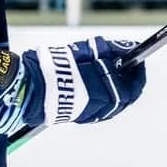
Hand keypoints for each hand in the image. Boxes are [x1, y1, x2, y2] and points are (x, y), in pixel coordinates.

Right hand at [23, 37, 147, 126]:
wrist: (28, 89)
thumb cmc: (54, 69)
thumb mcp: (84, 52)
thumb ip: (109, 50)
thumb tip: (129, 48)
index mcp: (107, 91)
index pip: (135, 84)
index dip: (138, 71)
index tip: (138, 59)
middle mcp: (103, 107)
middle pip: (127, 96)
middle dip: (128, 80)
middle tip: (123, 65)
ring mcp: (92, 114)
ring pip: (114, 103)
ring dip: (116, 88)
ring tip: (106, 72)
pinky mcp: (81, 118)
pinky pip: (101, 108)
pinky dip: (104, 96)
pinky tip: (95, 85)